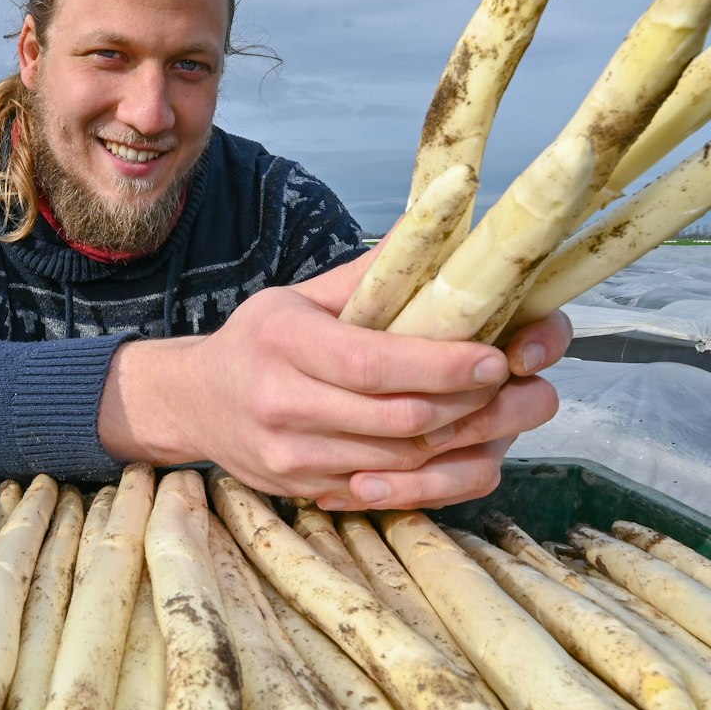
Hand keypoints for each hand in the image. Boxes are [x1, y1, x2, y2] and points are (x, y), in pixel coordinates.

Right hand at [98, 249, 570, 508]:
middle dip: (469, 407)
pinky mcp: (302, 492)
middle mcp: (281, 403)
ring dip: (461, 443)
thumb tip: (441, 217)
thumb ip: (374, 273)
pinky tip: (461, 450)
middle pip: (397, 419)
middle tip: (516, 388)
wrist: (193, 403)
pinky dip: (432, 477)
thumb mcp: (301, 297)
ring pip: (399, 463)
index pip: (372, 363)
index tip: (493, 358)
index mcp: (283, 342)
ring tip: (502, 417)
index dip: (440, 365)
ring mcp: (289, 457)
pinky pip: (384, 493)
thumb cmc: (258, 342)